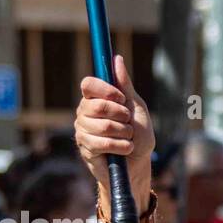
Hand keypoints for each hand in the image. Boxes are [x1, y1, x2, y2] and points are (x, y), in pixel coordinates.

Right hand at [74, 55, 154, 210]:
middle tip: (128, 123)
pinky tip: (124, 149)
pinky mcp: (85, 148)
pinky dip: (121, 146)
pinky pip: (103, 143)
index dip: (106, 91)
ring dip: (124, 133)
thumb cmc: (139, 135)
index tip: (122, 99)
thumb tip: (116, 59)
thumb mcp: (136, 107)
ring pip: (102, 126)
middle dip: (121, 115)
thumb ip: (125, 85)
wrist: (139, 164)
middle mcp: (84, 112)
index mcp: (96, 99)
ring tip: (128, 138)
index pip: (88, 84)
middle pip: (96, 105)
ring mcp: (83, 130)